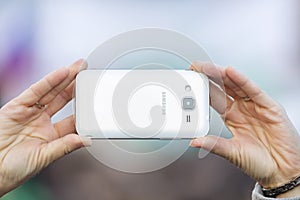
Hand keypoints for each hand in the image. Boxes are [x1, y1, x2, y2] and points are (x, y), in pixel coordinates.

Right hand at [0, 59, 90, 196]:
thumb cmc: (14, 169)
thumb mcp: (44, 157)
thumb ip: (64, 146)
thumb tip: (87, 140)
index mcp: (51, 135)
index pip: (72, 118)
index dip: (84, 108)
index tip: (96, 99)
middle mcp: (42, 121)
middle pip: (63, 100)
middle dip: (76, 86)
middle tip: (88, 73)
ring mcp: (30, 113)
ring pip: (51, 92)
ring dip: (66, 78)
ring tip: (79, 67)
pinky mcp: (17, 106)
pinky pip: (36, 91)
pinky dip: (49, 81)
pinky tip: (62, 73)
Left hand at [189, 62, 299, 196]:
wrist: (282, 172)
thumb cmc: (258, 162)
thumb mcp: (232, 152)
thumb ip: (214, 145)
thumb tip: (194, 141)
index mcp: (231, 117)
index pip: (214, 98)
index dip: (203, 89)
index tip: (190, 80)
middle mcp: (242, 109)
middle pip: (223, 88)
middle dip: (209, 77)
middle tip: (195, 67)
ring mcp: (255, 106)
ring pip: (236, 86)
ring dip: (222, 75)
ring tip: (208, 66)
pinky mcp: (269, 107)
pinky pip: (253, 91)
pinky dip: (242, 80)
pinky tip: (230, 72)